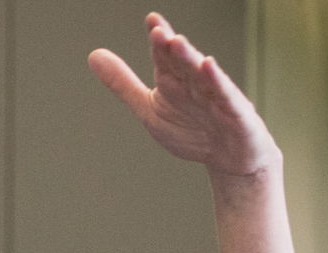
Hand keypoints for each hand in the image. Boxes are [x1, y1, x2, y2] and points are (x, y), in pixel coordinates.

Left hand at [89, 12, 278, 177]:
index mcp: (174, 81)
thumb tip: (93, 55)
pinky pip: (224, 96)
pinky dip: (217, 83)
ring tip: (176, 42)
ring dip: (189, 59)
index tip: (150, 20)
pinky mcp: (235, 113)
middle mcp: (195, 84)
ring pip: (201, 75)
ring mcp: (216, 97)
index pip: (164, 56)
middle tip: (157, 32)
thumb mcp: (148, 108)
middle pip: (181, 63)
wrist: (229, 157)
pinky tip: (208, 66)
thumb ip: (123, 84)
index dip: (158, 39)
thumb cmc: (191, 130)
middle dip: (169, 48)